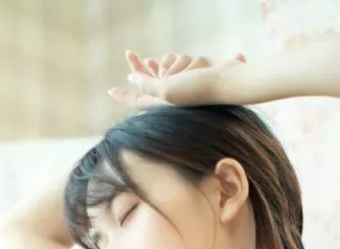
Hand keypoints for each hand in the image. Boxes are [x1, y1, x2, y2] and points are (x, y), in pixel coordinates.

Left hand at [108, 49, 247, 110]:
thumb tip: (133, 77)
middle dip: (142, 66)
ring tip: (192, 73)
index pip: (137, 100)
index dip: (124, 96)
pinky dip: (189, 61)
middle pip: (149, 78)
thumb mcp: (166, 91)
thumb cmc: (197, 91)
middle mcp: (171, 95)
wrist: (228, 83)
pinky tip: (201, 68)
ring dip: (176, 64)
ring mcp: (183, 83)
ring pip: (168, 64)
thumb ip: (147, 85)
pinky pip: (183, 59)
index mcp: (161, 104)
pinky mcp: (195, 71)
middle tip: (129, 52)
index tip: (111, 91)